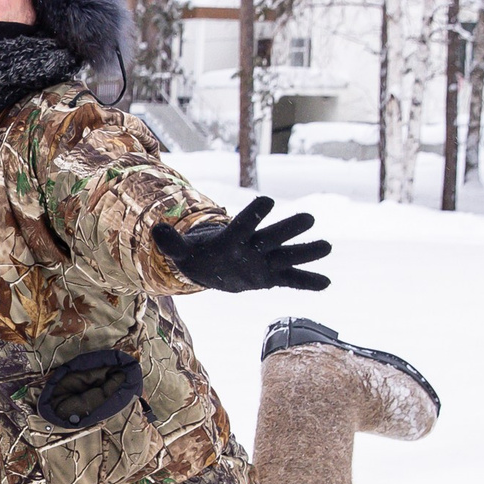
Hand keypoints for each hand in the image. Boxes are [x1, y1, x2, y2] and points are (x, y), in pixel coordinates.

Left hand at [151, 196, 330, 292]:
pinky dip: (308, 282)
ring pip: (289, 255)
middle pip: (273, 236)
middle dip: (289, 228)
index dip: (254, 213)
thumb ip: (172, 243)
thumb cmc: (199, 255)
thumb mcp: (182, 252)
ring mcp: (266, 261)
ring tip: (327, 246)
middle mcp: (254, 246)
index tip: (268, 200)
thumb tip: (155, 230)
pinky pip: (293, 280)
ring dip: (307, 252)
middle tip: (309, 218)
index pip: (244, 223)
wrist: (214, 267)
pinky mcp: (272, 277)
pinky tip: (327, 283)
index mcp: (234, 237)